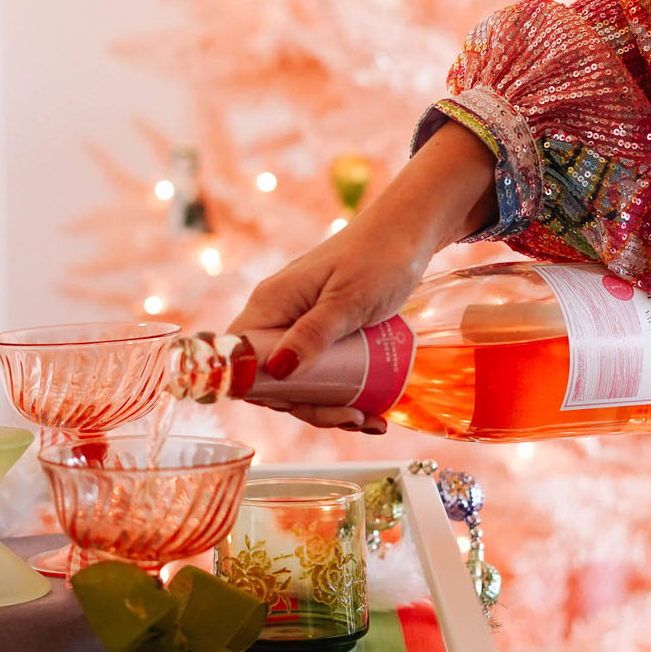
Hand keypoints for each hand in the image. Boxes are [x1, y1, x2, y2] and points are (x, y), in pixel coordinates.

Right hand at [227, 119, 497, 430]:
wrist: (410, 231)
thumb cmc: (380, 256)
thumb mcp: (349, 300)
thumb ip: (314, 333)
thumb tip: (278, 370)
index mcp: (270, 304)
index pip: (240, 359)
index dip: (261, 391)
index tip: (302, 407)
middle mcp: (278, 316)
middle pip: (274, 379)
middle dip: (312, 407)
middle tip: (353, 418)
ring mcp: (300, 324)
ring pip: (301, 381)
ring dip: (332, 407)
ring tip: (371, 421)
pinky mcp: (323, 331)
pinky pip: (322, 371)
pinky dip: (343, 395)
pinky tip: (371, 411)